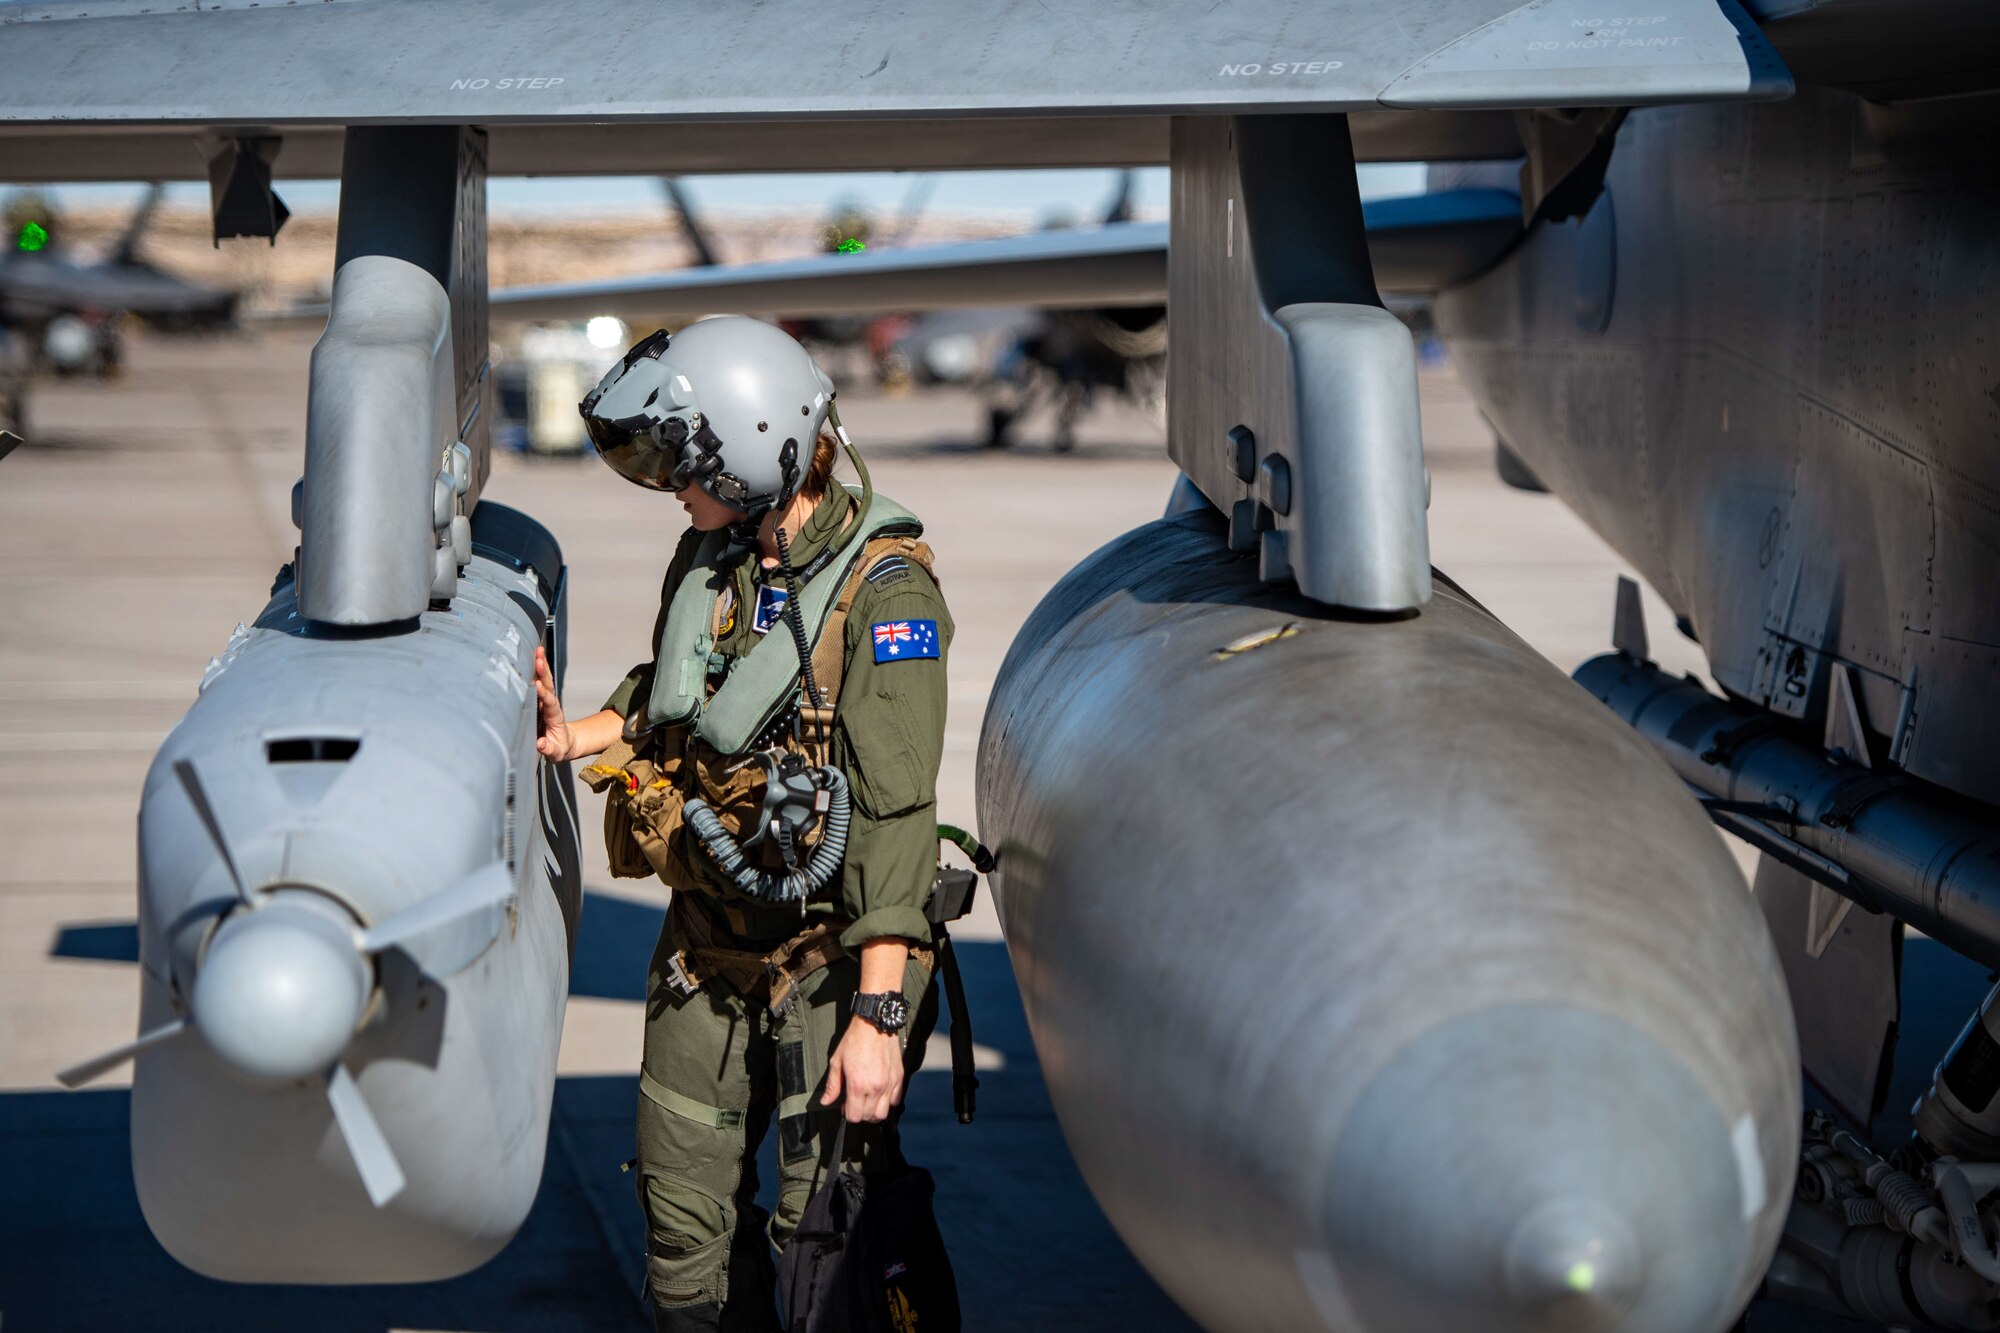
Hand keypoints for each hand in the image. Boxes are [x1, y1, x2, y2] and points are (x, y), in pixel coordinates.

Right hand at [533, 646, 570, 760]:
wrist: (565, 743)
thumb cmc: (558, 748)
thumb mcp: (556, 753)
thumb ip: (549, 749)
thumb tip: (540, 744)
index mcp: (554, 717)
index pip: (549, 703)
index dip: (543, 695)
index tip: (538, 686)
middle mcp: (551, 705)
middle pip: (548, 686)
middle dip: (543, 673)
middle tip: (538, 658)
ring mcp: (546, 700)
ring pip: (544, 680)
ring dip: (541, 665)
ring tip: (537, 649)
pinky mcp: (540, 699)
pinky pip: (539, 681)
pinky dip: (536, 668)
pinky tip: (531, 655)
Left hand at [821, 1016, 906, 1123]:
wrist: (875, 1024)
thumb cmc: (854, 1041)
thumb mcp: (837, 1062)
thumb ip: (832, 1085)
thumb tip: (826, 1102)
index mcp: (857, 1085)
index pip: (854, 1116)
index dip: (847, 1113)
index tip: (845, 1105)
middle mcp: (875, 1088)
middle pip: (868, 1116)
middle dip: (859, 1113)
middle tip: (855, 1101)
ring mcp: (889, 1084)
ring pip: (883, 1113)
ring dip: (874, 1111)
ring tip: (868, 1101)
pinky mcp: (899, 1078)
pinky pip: (895, 1100)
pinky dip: (888, 1102)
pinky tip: (880, 1093)